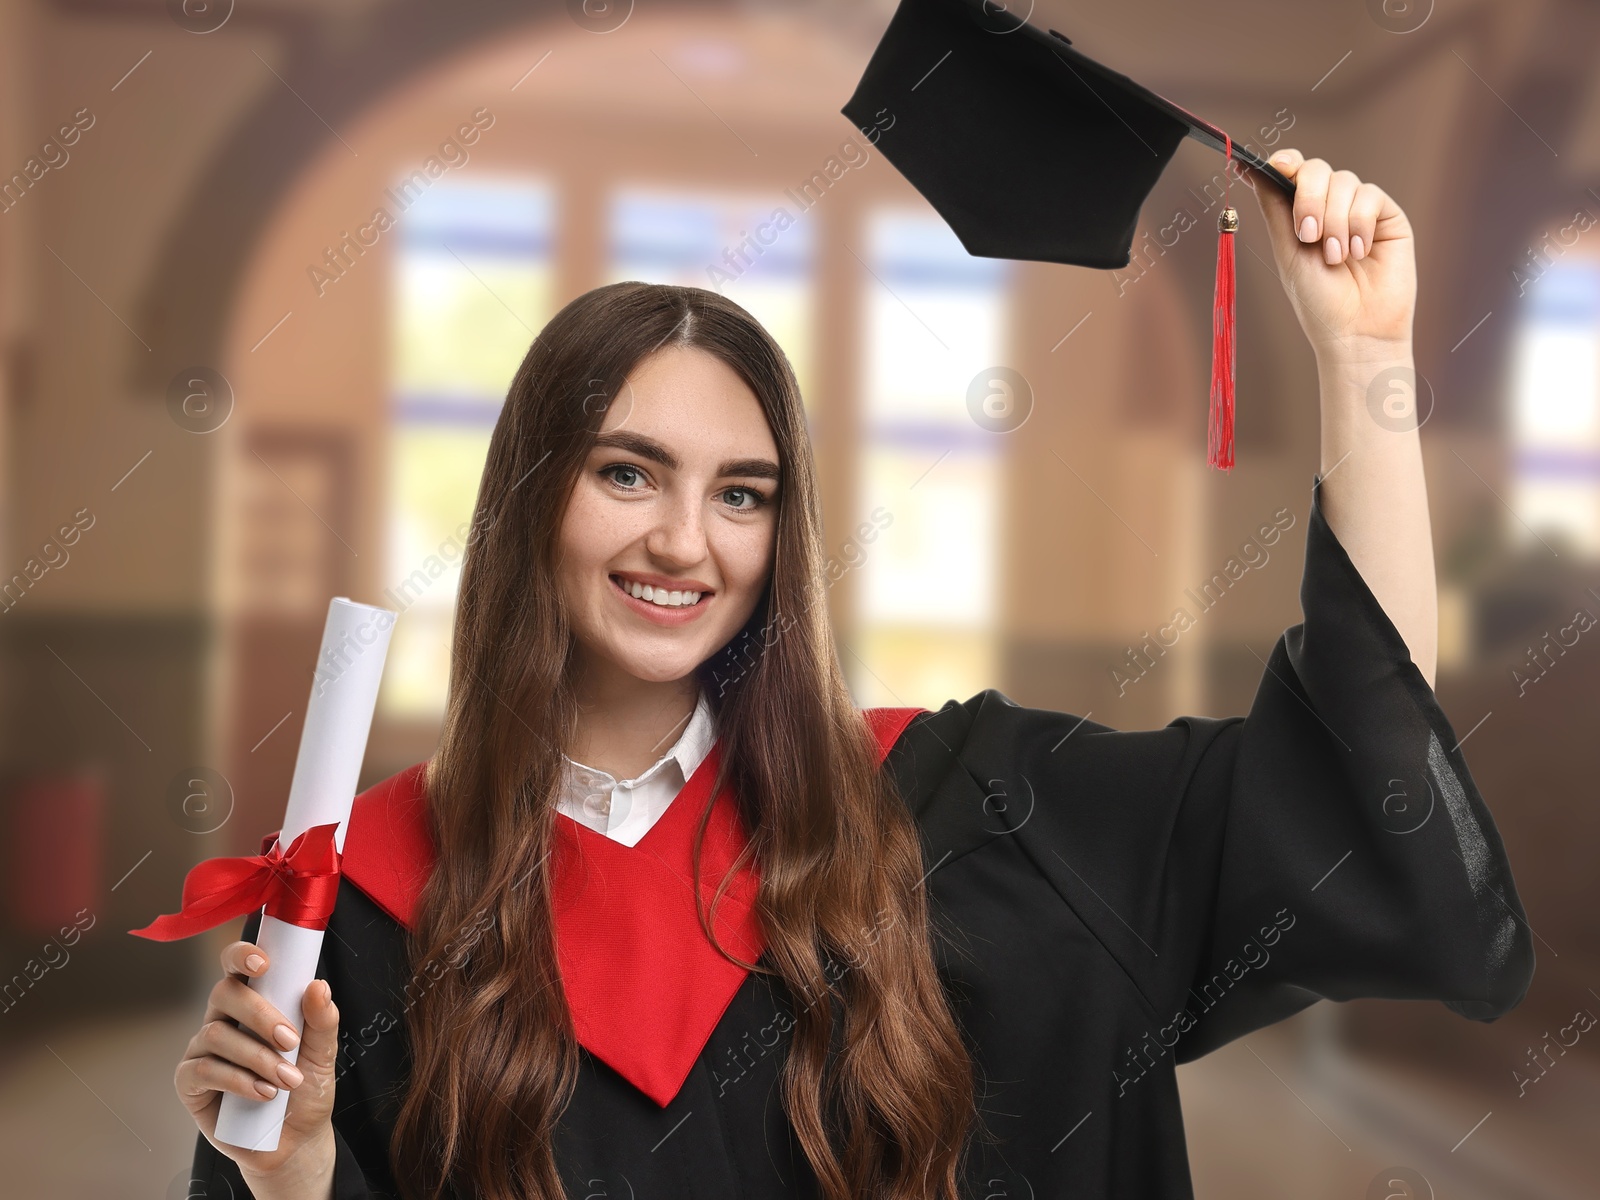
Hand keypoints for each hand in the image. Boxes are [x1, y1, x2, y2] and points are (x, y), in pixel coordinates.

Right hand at [175, 939, 339, 1192]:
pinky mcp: (189, 1083)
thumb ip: (322, 1021)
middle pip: (224, 994)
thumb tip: (317, 986)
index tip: (263, 964)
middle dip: (260, 1015)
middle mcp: (223, 1020)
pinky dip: (237, 1081)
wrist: (294, 1140)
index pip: (237, 967)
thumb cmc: (305, 1090)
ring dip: (257, 1057)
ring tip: (287, 1080)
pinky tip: (263, 1094)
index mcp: (253, 1003)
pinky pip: (202, 1071)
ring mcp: (202, 1051)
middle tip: (290, 1041)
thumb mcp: (323, 1054)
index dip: (242, 956)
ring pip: (216, 1035)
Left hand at [1247, 149, 1415, 364]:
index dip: (1285, 161)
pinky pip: (1370, 196)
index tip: (1277, 166)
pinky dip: (1359, 224)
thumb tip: (1251, 168)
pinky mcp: (1387, 216)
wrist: (1356, 330)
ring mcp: (1359, 209)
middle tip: (1309, 236)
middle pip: (1316, 170)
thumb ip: (1275, 209)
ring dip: (1335, 221)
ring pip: (1344, 182)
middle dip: (1309, 199)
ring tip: (1336, 258)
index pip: (1293, 172)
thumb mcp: (1288, 252)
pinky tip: (1359, 253)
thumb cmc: (1318, 299)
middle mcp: (1329, 206)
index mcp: (1300, 214)